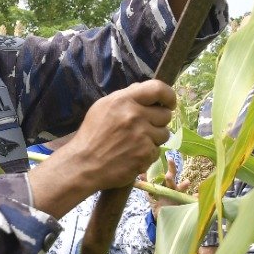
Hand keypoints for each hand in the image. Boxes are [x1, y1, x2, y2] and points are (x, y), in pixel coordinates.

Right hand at [29, 80, 175, 217]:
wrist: (84, 164)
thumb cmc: (92, 134)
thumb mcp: (102, 107)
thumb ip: (125, 97)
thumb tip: (143, 89)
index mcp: (124, 100)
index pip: (157, 89)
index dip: (168, 95)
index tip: (169, 103)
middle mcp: (135, 116)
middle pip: (165, 114)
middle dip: (158, 121)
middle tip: (145, 127)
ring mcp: (142, 136)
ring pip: (164, 134)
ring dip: (154, 138)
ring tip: (136, 142)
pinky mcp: (145, 154)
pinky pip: (157, 151)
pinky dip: (147, 153)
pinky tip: (133, 154)